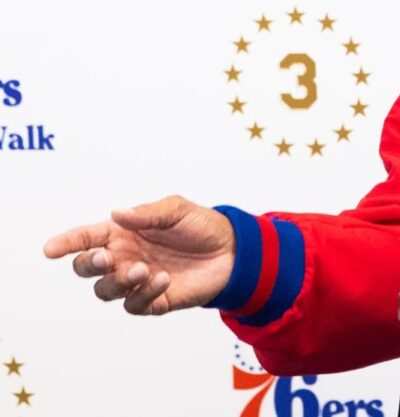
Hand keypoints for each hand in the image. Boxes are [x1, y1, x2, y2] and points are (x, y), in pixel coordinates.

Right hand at [43, 196, 236, 315]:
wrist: (233, 251)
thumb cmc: (201, 227)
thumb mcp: (178, 210)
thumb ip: (148, 213)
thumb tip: (118, 215)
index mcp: (124, 234)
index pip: (88, 238)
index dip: (67, 242)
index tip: (51, 248)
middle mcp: (124, 258)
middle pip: (87, 268)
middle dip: (88, 264)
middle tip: (106, 257)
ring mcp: (136, 281)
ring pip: (106, 290)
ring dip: (118, 281)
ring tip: (142, 268)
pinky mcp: (154, 300)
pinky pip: (135, 305)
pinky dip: (144, 294)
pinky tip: (162, 279)